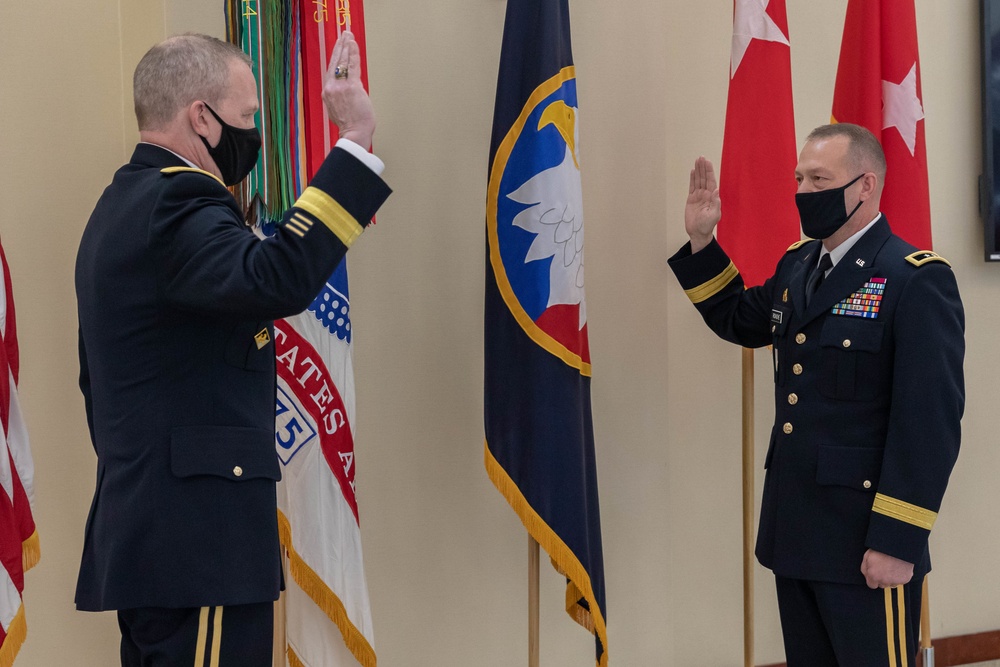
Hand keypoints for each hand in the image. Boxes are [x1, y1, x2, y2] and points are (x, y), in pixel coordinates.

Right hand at [323, 31, 375, 148]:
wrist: (354, 134)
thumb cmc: (350, 125)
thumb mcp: (339, 109)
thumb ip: (340, 97)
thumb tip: (347, 90)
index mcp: (327, 93)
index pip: (331, 70)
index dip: (335, 56)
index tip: (338, 46)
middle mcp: (331, 88)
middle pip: (335, 62)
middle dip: (340, 46)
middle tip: (344, 34)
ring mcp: (340, 87)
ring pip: (343, 61)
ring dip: (346, 46)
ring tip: (349, 35)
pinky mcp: (352, 87)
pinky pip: (352, 66)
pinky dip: (353, 54)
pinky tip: (353, 44)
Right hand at [685, 156, 720, 252]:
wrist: (698, 232)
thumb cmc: (707, 225)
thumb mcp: (714, 215)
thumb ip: (715, 202)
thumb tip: (716, 189)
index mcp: (712, 196)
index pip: (710, 180)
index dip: (709, 171)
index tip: (707, 162)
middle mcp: (706, 194)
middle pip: (704, 178)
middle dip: (703, 167)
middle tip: (701, 157)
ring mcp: (699, 196)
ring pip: (698, 180)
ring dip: (698, 170)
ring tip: (697, 160)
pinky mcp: (691, 199)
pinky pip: (692, 186)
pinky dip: (692, 179)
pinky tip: (693, 171)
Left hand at [861, 549, 913, 588]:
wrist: (898, 546)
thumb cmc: (882, 549)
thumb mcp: (867, 556)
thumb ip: (865, 568)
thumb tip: (866, 575)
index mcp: (874, 576)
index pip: (871, 585)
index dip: (872, 579)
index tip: (875, 574)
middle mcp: (884, 580)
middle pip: (882, 584)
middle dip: (881, 578)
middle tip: (883, 568)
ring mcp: (895, 581)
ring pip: (891, 583)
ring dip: (890, 578)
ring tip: (891, 567)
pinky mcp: (905, 579)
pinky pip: (901, 581)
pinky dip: (899, 576)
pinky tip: (898, 567)